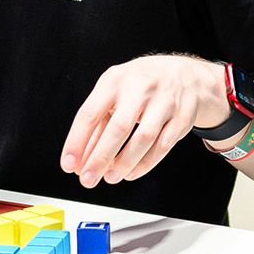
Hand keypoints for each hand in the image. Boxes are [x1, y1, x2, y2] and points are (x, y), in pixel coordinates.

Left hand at [61, 55, 225, 189]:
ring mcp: (164, 102)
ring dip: (124, 163)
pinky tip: (131, 172)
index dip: (77, 141)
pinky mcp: (181, 118)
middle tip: (88, 178)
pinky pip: (162, 146)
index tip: (69, 163)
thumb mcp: (115, 93)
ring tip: (110, 177)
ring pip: (144, 138)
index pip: (90, 113)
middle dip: (100, 158)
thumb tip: (80, 158)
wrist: (184, 75)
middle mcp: (140, 88)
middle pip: (119, 127)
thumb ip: (98, 124)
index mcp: (115, 80)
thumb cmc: (141, 85)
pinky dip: (145, 164)